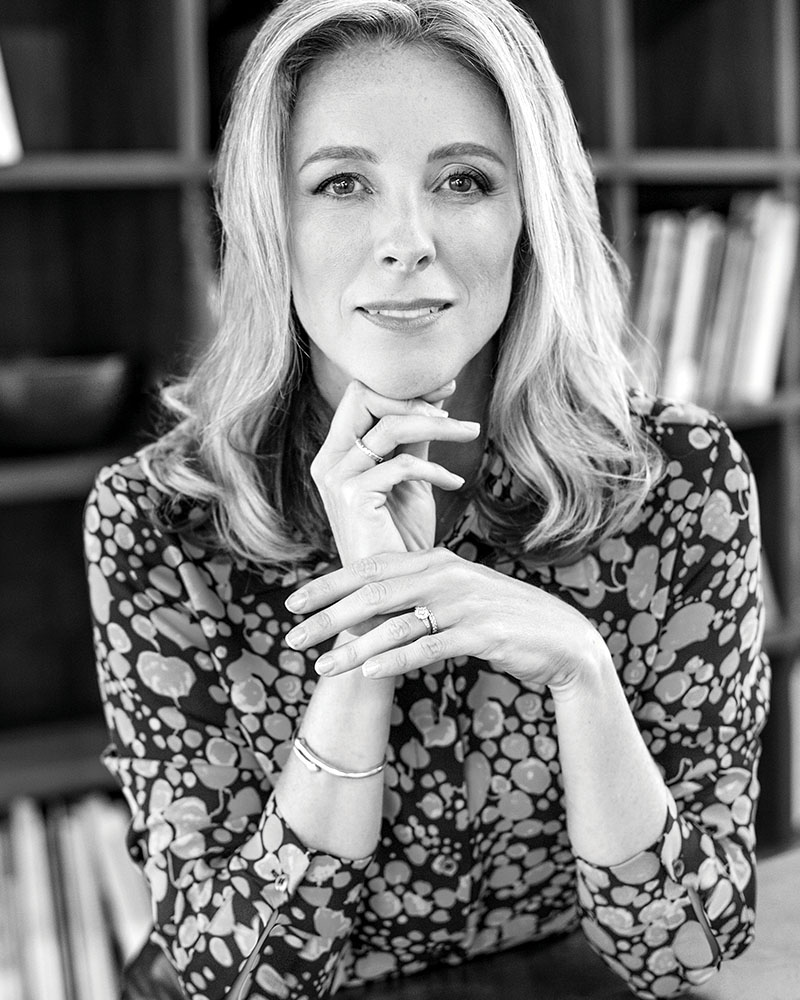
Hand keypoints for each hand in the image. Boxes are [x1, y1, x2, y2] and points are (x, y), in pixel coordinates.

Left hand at [284, 548, 611, 690]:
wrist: (562, 639)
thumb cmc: (501, 618)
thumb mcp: (456, 596)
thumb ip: (415, 593)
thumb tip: (366, 605)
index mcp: (435, 561)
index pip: (370, 568)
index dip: (328, 585)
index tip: (293, 603)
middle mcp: (445, 575)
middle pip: (373, 593)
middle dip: (328, 616)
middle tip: (293, 638)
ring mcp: (464, 603)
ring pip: (395, 623)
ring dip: (355, 647)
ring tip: (324, 667)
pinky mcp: (482, 632)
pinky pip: (429, 646)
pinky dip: (396, 660)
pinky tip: (370, 673)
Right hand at [310, 380, 480, 561]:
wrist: (393, 590)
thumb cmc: (401, 534)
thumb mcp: (410, 478)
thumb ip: (414, 441)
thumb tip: (434, 402)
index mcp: (338, 451)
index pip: (361, 395)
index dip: (403, 387)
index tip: (444, 388)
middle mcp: (329, 460)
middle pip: (365, 397)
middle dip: (414, 397)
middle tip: (453, 411)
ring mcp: (337, 478)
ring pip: (390, 426)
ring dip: (438, 426)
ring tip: (470, 433)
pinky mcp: (353, 497)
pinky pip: (403, 465)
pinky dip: (436, 470)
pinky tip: (456, 484)